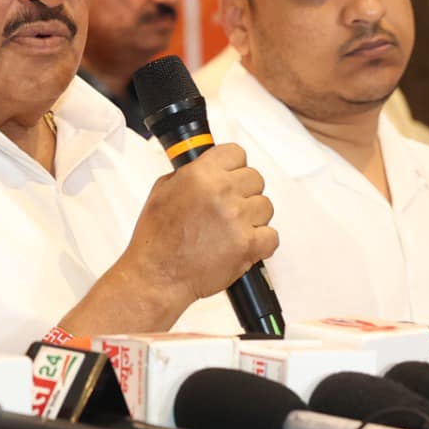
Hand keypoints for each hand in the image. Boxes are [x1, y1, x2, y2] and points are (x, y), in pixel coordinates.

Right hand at [123, 143, 277, 306]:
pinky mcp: (248, 245)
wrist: (157, 275)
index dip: (233, 166)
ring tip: (230, 229)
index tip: (230, 176)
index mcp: (200, 175)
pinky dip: (261, 243)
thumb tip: (209, 166)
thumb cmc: (157, 238)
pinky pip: (272, 236)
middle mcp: (221, 193)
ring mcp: (237, 219)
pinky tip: (241, 244)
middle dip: (243, 193)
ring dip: (252, 217)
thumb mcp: (163, 191)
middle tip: (228, 208)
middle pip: (255, 179)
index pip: (236, 153)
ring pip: (265, 206)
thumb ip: (190, 174)